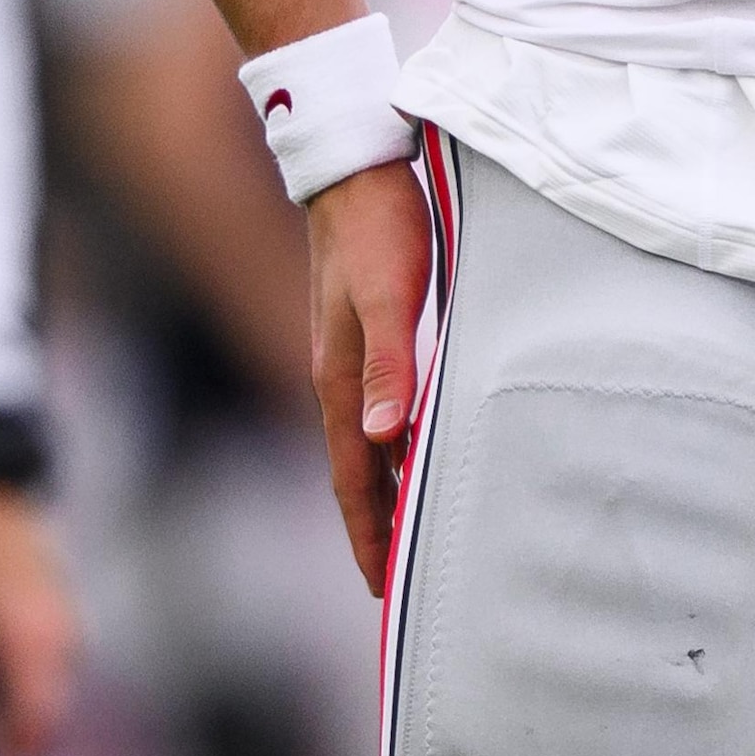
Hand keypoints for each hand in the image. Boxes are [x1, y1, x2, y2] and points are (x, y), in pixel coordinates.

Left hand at [0, 482, 81, 755]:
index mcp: (31, 647)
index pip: (38, 724)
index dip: (14, 753)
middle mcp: (61, 643)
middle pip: (49, 714)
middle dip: (12, 728)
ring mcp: (70, 629)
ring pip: (50, 690)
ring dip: (15, 696)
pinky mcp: (67, 619)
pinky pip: (52, 665)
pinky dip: (24, 672)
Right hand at [307, 157, 434, 593]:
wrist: (355, 168)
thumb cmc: (379, 229)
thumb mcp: (389, 297)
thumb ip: (390, 366)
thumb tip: (382, 439)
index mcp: (339, 380)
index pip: (352, 478)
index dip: (368, 533)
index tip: (384, 588)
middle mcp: (338, 377)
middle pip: (354, 471)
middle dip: (372, 527)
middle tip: (395, 583)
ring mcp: (348, 355)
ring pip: (365, 442)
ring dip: (384, 489)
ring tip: (407, 530)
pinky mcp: (366, 331)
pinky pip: (376, 409)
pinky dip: (393, 444)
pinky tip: (416, 445)